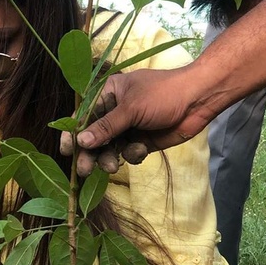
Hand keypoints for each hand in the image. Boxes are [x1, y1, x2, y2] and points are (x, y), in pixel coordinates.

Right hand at [62, 67, 214, 170]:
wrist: (198, 101)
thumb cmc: (164, 94)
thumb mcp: (131, 108)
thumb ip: (106, 126)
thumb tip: (81, 141)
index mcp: (107, 94)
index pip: (83, 115)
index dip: (73, 133)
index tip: (67, 150)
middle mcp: (114, 111)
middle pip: (94, 136)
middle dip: (90, 153)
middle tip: (84, 170)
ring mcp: (128, 127)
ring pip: (109, 148)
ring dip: (109, 158)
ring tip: (113, 167)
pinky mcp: (140, 140)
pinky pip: (127, 153)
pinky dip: (133, 153)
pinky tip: (142, 149)